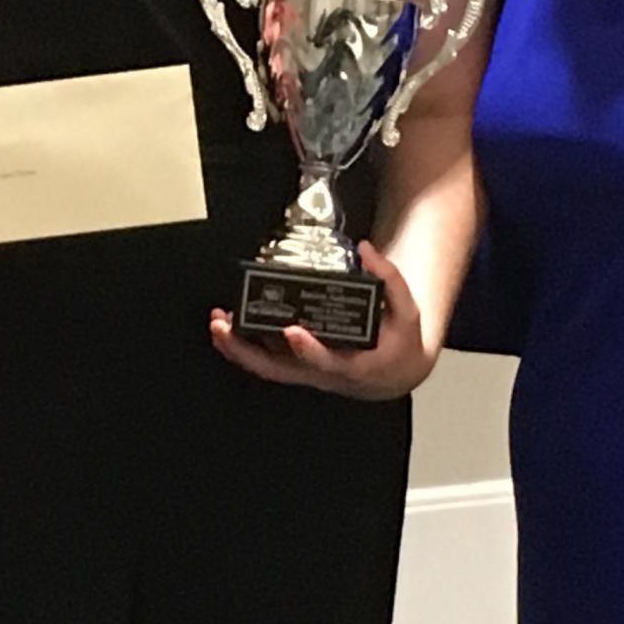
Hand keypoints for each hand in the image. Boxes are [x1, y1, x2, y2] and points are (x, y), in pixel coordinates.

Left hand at [208, 241, 435, 400]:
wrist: (394, 373)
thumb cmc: (398, 344)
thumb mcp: (406, 312)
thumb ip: (390, 279)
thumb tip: (368, 250)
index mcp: (354, 365)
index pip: (327, 362)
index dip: (309, 350)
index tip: (294, 332)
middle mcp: (323, 373)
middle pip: (279, 370)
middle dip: (246, 351)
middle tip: (223, 327)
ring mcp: (307, 371)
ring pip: (267, 368)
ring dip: (237, 349)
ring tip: (217, 324)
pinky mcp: (298, 366)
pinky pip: (267, 360)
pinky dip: (244, 346)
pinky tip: (229, 328)